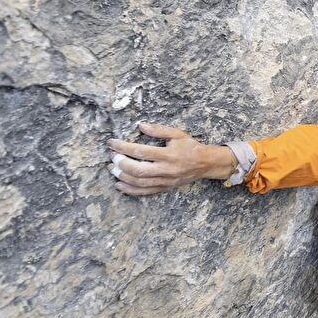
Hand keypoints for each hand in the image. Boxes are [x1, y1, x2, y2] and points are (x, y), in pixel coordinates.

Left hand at [106, 123, 221, 196]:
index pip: (141, 151)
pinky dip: (130, 190)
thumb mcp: (177, 134)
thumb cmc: (190, 146)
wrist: (205, 164)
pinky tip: (119, 185)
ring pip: (140, 183)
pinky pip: (145, 192)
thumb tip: (140, 125)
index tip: (112, 143)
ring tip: (112, 169)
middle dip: (121, 163)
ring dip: (122, 176)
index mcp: (169, 154)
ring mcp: (166, 181)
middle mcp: (167, 169)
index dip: (123, 147)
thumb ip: (159, 130)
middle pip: (138, 170)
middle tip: (112, 156)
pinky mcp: (165, 188)